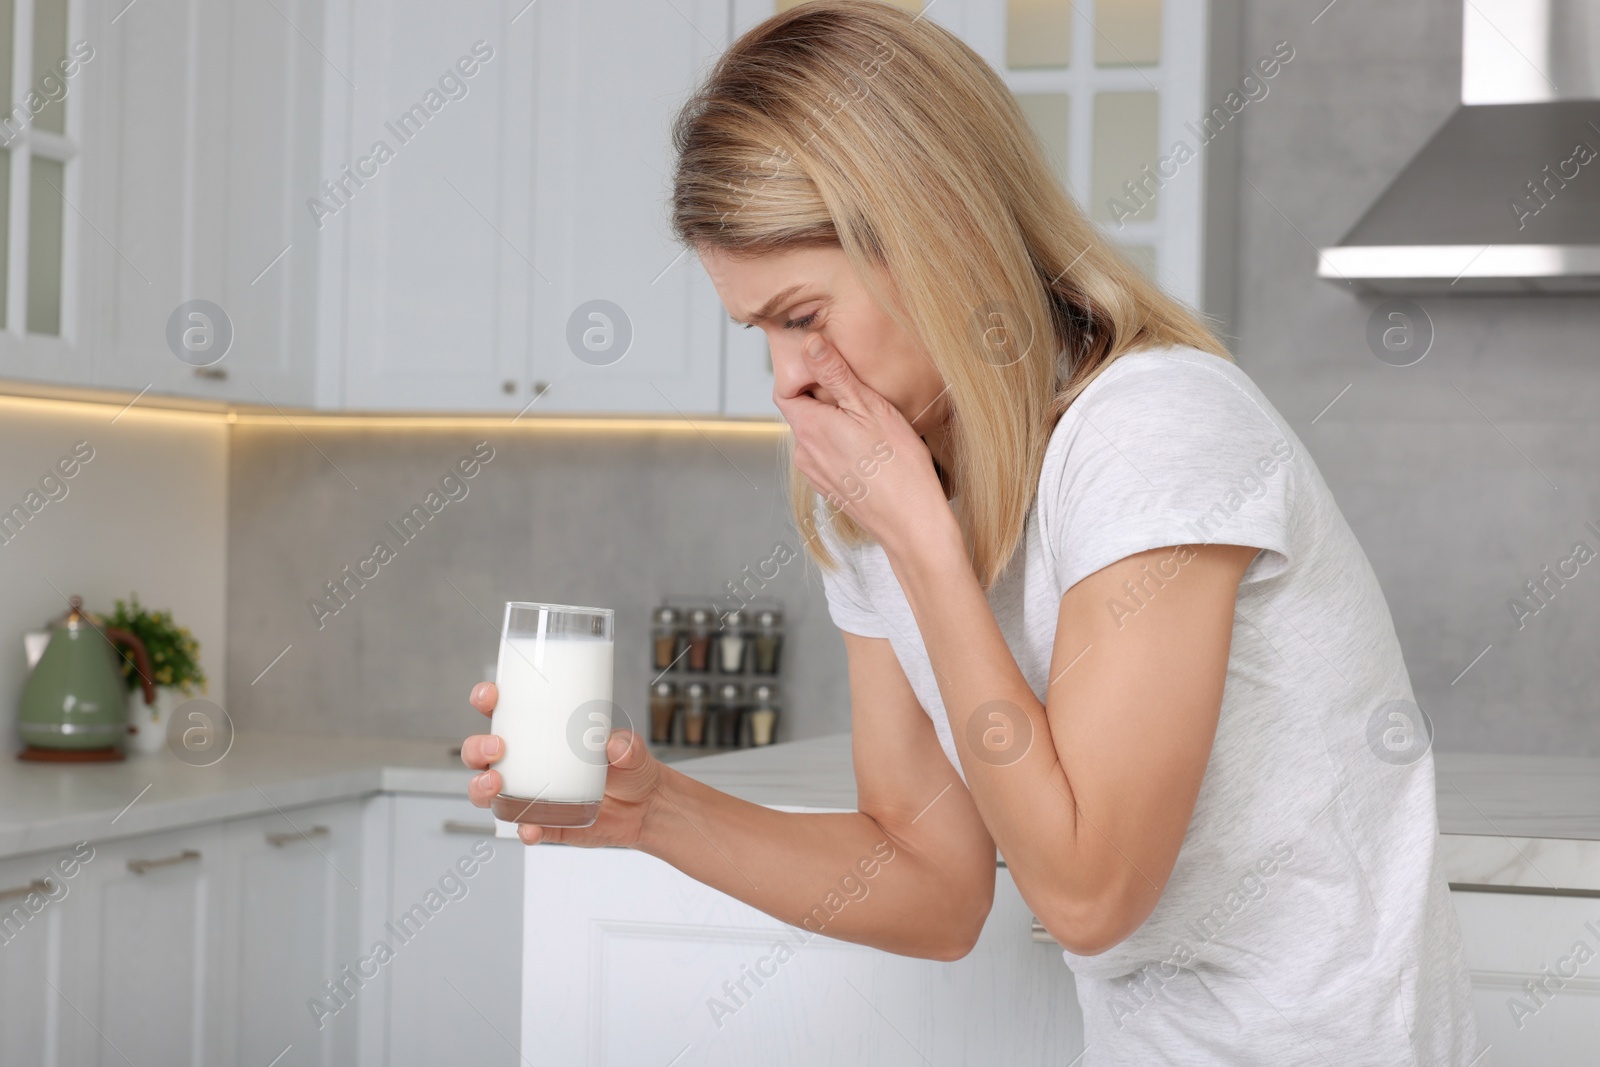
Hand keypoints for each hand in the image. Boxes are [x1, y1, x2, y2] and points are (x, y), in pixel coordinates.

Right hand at [462, 681, 664, 846]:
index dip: (486, 701)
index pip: (502, 712)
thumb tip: (614, 745)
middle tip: (497, 748)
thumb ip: (625, 745)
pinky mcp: (543, 823)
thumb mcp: (631, 748)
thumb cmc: (628, 767)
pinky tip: (530, 828)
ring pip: (488, 792)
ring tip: (497, 784)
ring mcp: (530, 794)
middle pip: (480, 754)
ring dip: (482, 788)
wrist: (644, 807)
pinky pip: (522, 827)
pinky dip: (522, 829)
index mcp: (540, 734)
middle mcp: (527, 764)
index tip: (490, 696)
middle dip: (477, 749)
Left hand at [774, 333, 955, 558]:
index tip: (832, 370)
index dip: (805, 375)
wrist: (912, 523)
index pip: (786, 390)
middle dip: (826, 398)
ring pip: (818, 434)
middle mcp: (804, 453)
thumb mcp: (870, 407)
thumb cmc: (898, 466)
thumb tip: (809, 343)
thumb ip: (834, 374)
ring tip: (872, 424)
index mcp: (809, 428)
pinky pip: (829, 456)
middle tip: (862, 395)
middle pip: (803, 411)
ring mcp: (816, 474)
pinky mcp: (831, 488)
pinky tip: (873, 449)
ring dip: (837, 423)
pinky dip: (844, 446)